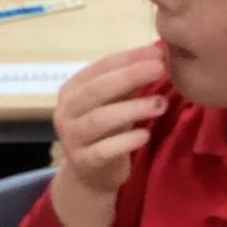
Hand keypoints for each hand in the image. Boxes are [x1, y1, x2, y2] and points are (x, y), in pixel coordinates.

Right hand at [50, 46, 166, 226]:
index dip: (128, 59)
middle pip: (96, 90)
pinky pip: (104, 150)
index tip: (157, 52)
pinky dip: (126, 141)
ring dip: (132, 109)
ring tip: (160, 104)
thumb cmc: (107, 130)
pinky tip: (145, 135)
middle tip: (159, 69)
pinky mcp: (84, 162)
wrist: (92, 174)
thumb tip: (158, 53)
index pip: (99, 68)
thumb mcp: (114, 102)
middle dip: (129, 76)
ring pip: (99, 120)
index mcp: (71, 90)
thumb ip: (128, 81)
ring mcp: (72, 138)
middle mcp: (66, 112)